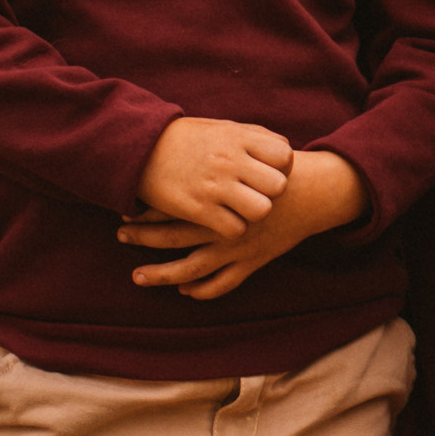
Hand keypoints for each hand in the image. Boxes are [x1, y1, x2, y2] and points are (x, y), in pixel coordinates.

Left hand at [119, 150, 366, 299]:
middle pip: (173, 238)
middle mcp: (223, 226)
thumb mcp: (246, 154)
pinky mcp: (252, 263)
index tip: (124, 212)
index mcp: (219, 198)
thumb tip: (183, 144)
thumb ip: (216, 154)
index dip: (145, 212)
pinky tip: (185, 291)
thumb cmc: (277, 170)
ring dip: (162, 275)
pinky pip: (223, 284)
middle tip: (120, 237)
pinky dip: (202, 291)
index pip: (173, 207)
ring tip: (137, 277)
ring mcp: (236, 248)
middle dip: (143, 239)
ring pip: (192, 270)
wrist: (314, 193)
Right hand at [134, 118, 294, 238]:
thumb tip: (283, 149)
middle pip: (278, 186)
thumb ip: (254, 136)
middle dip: (271, 193)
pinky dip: (232, 228)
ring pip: (261, 210)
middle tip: (256, 193)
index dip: (281, 168)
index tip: (267, 172)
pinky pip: (235, 228)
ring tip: (240, 208)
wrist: (137, 148)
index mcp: (237, 137)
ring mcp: (214, 185)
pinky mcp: (198, 208)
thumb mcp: (221, 127)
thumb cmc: (185, 138)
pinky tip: (222, 219)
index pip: (284, 156)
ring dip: (253, 213)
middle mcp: (230, 160)